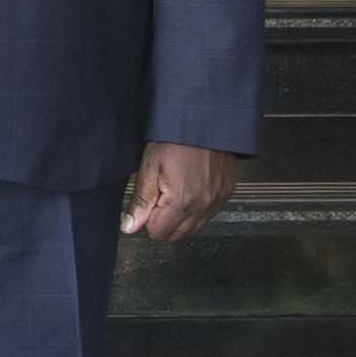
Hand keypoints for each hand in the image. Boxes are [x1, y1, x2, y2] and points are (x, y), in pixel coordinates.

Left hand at [122, 139, 238, 242]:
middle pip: (176, 236)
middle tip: (159, 197)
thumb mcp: (149, 166)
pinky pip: (208, 215)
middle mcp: (203, 205)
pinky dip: (197, 210)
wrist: (204, 121)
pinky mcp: (226, 194)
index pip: (158, 233)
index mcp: (181, 201)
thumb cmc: (176, 139)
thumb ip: (140, 201)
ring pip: (194, 229)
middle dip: (163, 222)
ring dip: (180, 218)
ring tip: (174, 192)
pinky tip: (189, 191)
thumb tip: (129, 227)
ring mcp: (217, 201)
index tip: (148, 202)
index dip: (148, 219)